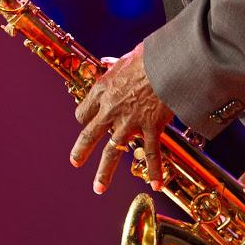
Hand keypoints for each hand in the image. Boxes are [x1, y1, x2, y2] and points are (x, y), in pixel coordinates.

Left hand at [70, 43, 173, 193]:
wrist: (169, 63)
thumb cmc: (148, 57)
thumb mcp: (125, 57)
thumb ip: (114, 64)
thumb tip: (108, 62)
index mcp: (102, 90)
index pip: (84, 111)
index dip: (85, 118)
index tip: (87, 122)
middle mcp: (111, 109)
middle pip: (89, 135)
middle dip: (81, 150)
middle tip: (75, 162)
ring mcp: (130, 121)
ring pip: (112, 151)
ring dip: (104, 172)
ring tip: (98, 188)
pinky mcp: (151, 127)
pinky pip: (151, 153)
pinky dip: (154, 169)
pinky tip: (154, 184)